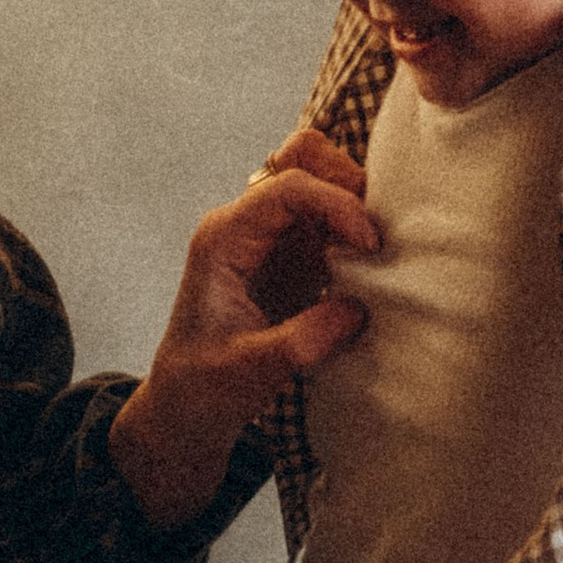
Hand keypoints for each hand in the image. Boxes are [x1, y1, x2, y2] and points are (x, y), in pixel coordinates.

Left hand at [107, 146, 378, 529]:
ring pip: (319, 176)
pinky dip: (355, 225)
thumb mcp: (249, 373)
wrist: (188, 406)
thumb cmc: (205, 387)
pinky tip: (369, 265)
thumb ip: (300, 341)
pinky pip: (329, 214)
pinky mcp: (292, 254)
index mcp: (224, 239)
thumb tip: (355, 310)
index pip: (287, 187)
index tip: (370, 245)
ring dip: (353, 200)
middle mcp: (245, 224)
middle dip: (346, 182)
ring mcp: (270, 235)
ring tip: (374, 249)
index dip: (336, 204)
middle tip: (374, 237)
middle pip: (301, 157)